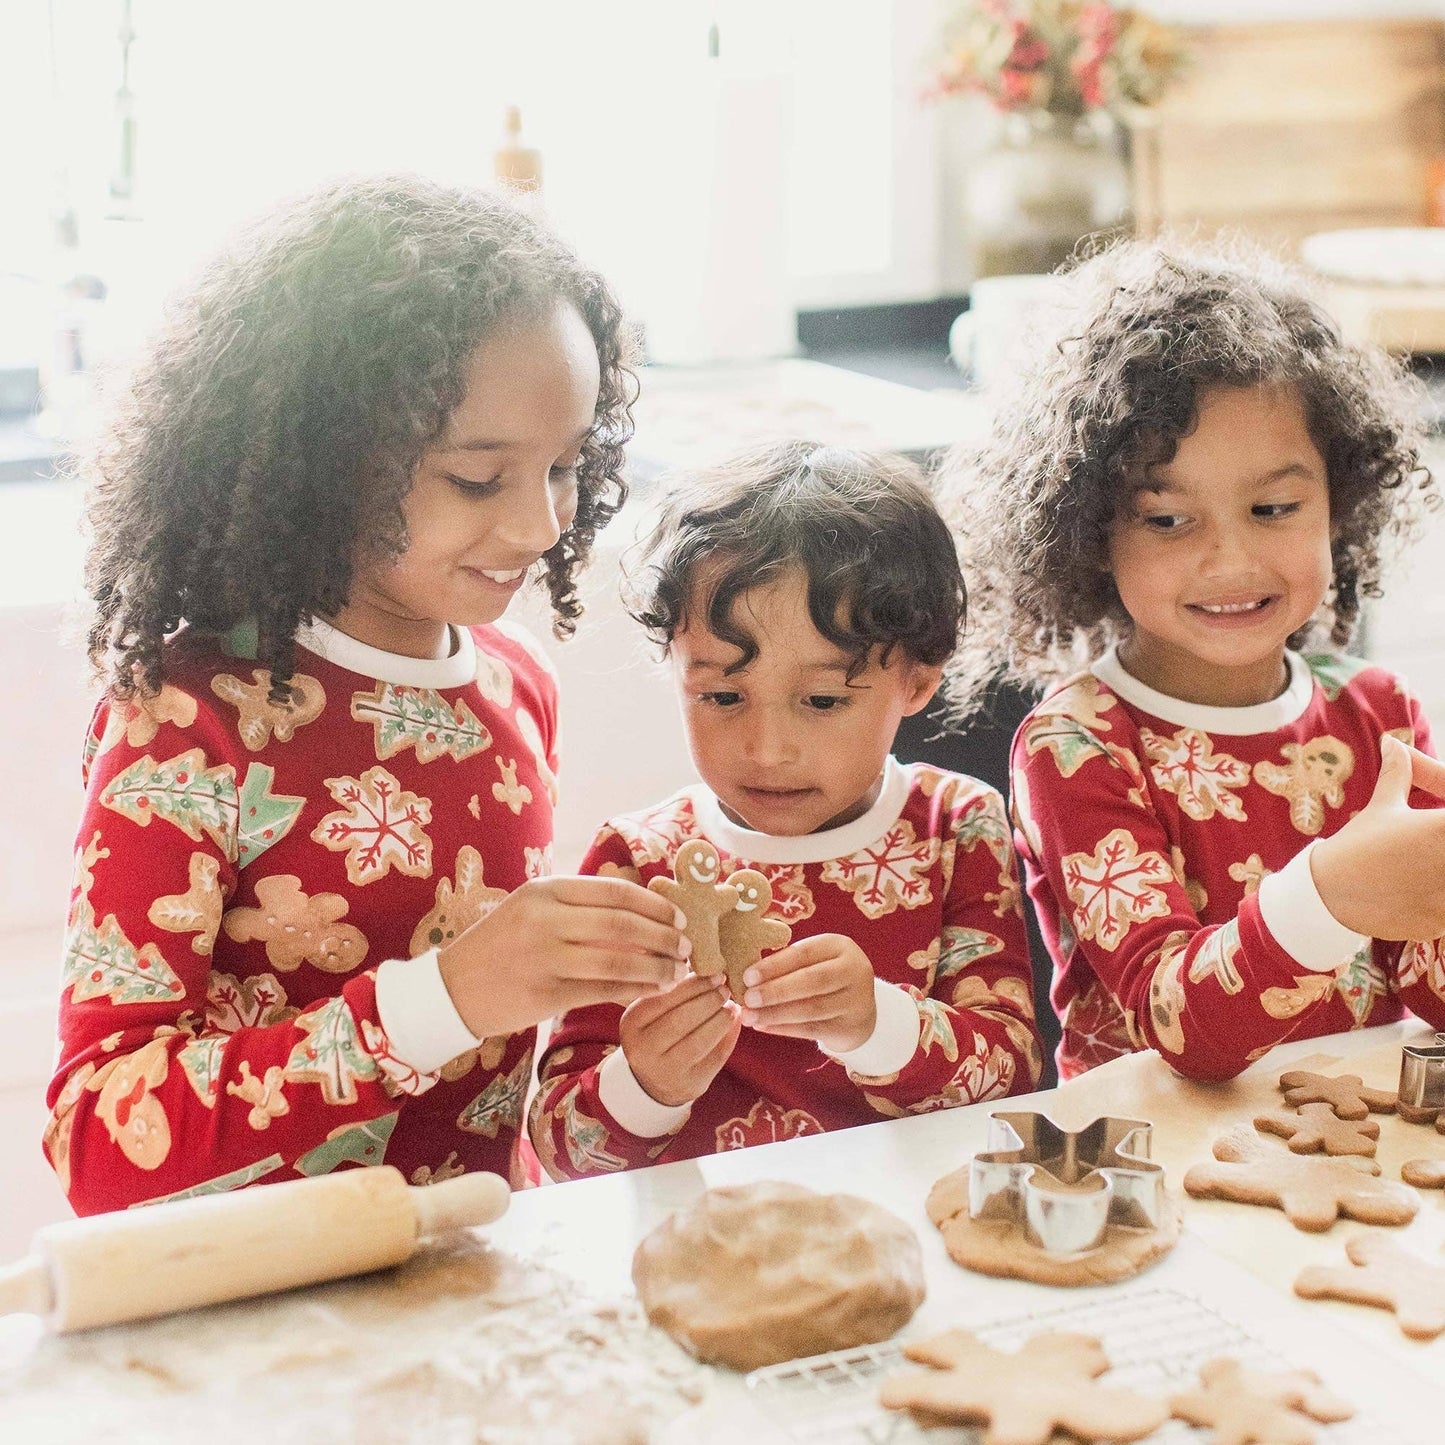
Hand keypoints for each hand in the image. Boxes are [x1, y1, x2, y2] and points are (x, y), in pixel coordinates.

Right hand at [436, 875, 690, 1038]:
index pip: (615, 892)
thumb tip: (641, 902)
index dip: (654, 905)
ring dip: (655, 967)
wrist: (452, 988)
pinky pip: (603, 990)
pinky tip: (653, 991)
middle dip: (663, 936)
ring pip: (618, 960)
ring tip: (676, 972)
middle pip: (622, 925)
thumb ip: (579, 903)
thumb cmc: (501, 944)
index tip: (678, 916)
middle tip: (686, 946)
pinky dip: (635, 990)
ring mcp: (545, 958)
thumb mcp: (532, 908)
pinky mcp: (546, 994)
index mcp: (546, 891)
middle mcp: (545, 919)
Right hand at [621, 972, 740, 1107]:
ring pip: (699, 1041)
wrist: (652, 1081)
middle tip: (725, 988)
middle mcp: (642, 1049)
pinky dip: (728, 1037)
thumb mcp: (651, 1010)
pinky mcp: (688, 1085)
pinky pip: (714, 1058)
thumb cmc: (656, 1032)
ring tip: (732, 1006)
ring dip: (721, 1019)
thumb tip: (705, 962)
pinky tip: (734, 1023)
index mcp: (631, 1022)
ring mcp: (664, 1071)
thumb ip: (671, 988)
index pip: (665, 998)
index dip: (694, 984)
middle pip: (681, 1019)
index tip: (714, 973)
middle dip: (709, 1000)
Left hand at [739, 933, 876, 1054]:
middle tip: (748, 999)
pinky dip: (784, 1028)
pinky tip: (763, 1027)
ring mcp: (856, 1001)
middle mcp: (854, 970)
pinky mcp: (850, 1027)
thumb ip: (788, 963)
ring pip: (812, 1009)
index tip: (748, 976)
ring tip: (749, 1016)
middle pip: (812, 981)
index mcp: (840, 946)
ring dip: (776, 1013)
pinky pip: (813, 1029)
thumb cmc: (825, 977)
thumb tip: (747, 976)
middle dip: (776, 990)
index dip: (775, 965)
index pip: (804, 953)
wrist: (860, 1010)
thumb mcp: (816, 960)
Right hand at [1311, 735, 1444, 939]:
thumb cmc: (1356, 845)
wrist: (1327, 893)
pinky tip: (1418, 898)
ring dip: (1442, 880)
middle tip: (1430, 851)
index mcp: (1444, 826)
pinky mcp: (1442, 921)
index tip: (1437, 821)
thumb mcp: (1381, 808)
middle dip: (1443, 849)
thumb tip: (1394, 744)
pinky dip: (1438, 907)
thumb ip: (1399, 774)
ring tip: (1422, 874)